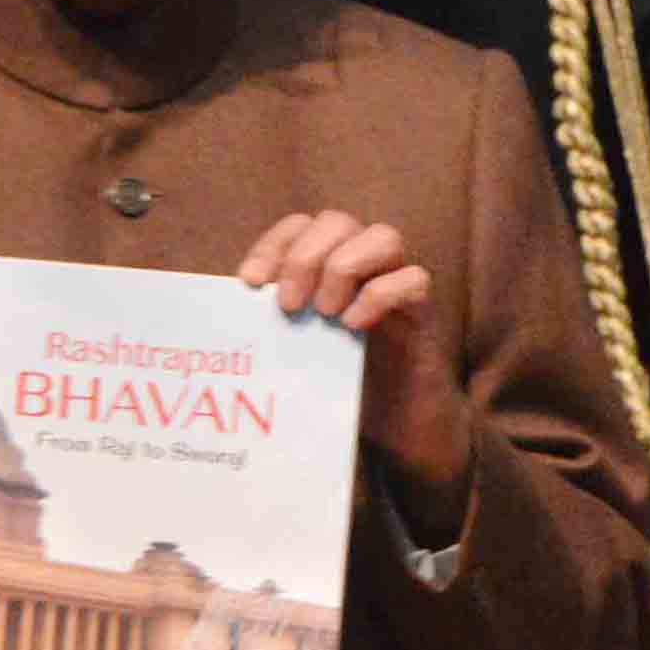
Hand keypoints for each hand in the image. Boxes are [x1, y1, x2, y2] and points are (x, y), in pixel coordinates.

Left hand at [238, 209, 467, 537]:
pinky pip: (414, 279)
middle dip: (306, 256)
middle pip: (338, 220)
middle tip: (289, 305)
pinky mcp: (425, 313)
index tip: (249, 284)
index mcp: (329, 268)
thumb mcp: (294, 347)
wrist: (396, 429)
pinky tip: (355, 326)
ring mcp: (399, 286)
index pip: (300, 226)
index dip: (273, 245)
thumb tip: (224, 310)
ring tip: (325, 314)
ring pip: (385, 236)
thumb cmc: (339, 385)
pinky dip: (381, 296)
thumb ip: (273, 322)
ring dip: (345, 268)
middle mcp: (366, 268)